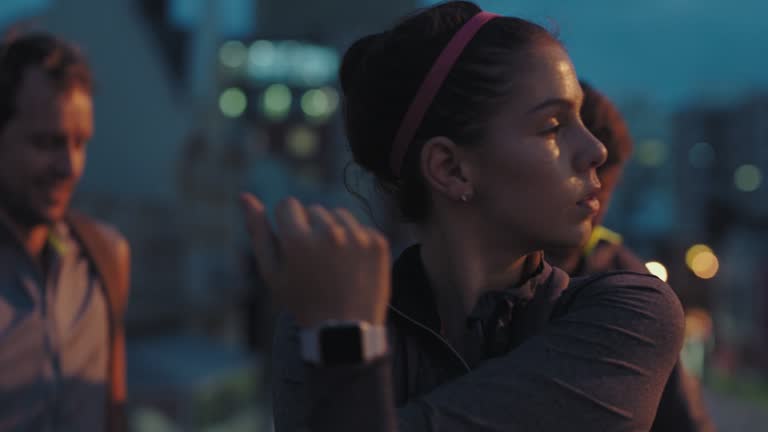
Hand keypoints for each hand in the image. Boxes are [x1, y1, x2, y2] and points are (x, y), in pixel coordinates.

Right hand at [240, 193, 391, 326]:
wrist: (345, 330)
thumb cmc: (302, 301)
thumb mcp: (272, 272)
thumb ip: (258, 231)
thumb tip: (245, 196)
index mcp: (298, 239)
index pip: (288, 204)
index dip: (287, 225)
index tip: (294, 246)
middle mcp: (329, 232)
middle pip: (314, 209)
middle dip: (311, 229)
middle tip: (315, 263)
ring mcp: (357, 236)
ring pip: (339, 214)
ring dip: (335, 231)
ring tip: (334, 263)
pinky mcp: (378, 242)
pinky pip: (361, 227)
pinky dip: (356, 242)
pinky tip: (352, 266)